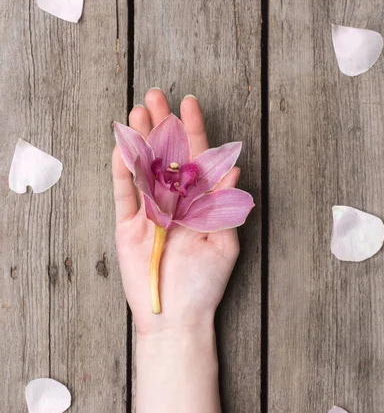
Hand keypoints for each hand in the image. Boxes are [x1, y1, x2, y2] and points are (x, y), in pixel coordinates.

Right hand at [112, 89, 239, 335]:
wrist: (176, 316)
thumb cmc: (205, 284)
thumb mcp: (224, 244)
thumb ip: (224, 206)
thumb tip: (232, 169)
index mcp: (199, 203)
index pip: (195, 159)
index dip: (192, 130)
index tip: (189, 102)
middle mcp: (173, 202)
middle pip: (165, 156)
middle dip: (161, 125)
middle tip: (154, 96)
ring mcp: (149, 212)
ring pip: (142, 168)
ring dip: (139, 140)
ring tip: (136, 111)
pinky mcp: (127, 225)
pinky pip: (124, 193)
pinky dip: (122, 170)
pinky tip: (122, 146)